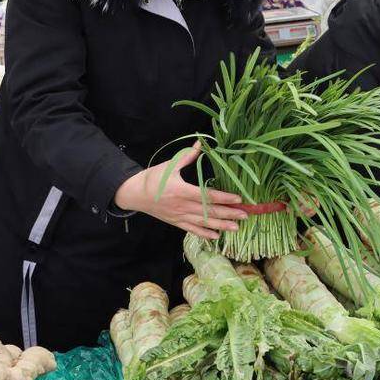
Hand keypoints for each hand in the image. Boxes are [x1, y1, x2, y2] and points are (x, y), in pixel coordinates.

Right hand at [114, 142, 246, 239]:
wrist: (133, 194)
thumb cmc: (152, 178)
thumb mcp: (169, 165)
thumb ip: (187, 156)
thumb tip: (201, 143)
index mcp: (181, 191)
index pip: (207, 196)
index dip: (224, 198)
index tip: (238, 199)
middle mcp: (182, 206)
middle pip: (209, 211)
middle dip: (229, 214)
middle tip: (246, 215)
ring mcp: (179, 216)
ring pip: (204, 223)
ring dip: (221, 225)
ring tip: (237, 227)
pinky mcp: (175, 222)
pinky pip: (192, 230)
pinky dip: (204, 233)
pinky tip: (216, 236)